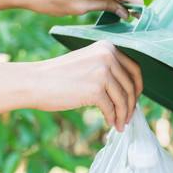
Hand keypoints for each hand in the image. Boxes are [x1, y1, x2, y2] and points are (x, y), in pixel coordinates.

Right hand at [28, 41, 142, 131]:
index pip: (134, 68)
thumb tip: (126, 89)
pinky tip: (109, 123)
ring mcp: (103, 72)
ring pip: (124, 98)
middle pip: (132, 84)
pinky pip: (112, 108)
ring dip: (123, 114)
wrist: (35, 81)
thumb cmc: (58, 75)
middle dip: (132, 103)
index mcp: (107, 47)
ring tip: (120, 124)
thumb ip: (106, 69)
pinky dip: (113, 118)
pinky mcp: (96, 90)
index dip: (137, 87)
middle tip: (128, 116)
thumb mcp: (87, 62)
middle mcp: (108, 56)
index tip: (133, 100)